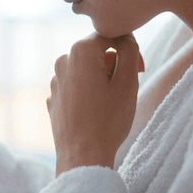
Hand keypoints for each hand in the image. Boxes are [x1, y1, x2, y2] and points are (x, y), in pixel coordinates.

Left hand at [48, 34, 143, 175]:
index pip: (111, 36)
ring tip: (109, 103)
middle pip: (96, 52)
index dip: (129, 49)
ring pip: (85, 70)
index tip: (139, 70)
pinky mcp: (53, 97)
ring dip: (100, 79)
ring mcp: (55, 80)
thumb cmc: (108, 120)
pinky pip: (76, 86)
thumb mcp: (128, 82)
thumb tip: (125, 37)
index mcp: (80, 51)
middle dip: (113, 65)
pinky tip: (95, 112)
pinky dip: (88, 92)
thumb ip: (129, 51)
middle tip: (126, 88)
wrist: (82, 156)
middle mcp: (63, 60)